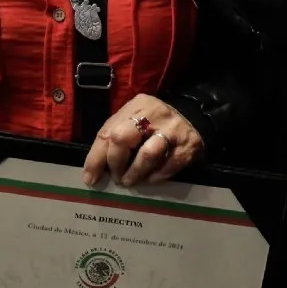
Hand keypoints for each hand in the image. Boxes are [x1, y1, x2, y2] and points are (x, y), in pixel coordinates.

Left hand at [82, 96, 202, 187]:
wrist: (195, 117)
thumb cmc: (155, 123)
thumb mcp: (134, 120)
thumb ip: (115, 136)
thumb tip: (94, 170)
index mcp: (136, 106)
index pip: (108, 131)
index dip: (96, 158)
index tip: (91, 178)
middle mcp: (154, 113)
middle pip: (123, 138)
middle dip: (115, 163)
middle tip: (117, 177)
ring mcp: (173, 128)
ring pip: (147, 154)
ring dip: (135, 173)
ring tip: (130, 181)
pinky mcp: (189, 145)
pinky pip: (169, 165)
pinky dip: (157, 176)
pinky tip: (151, 179)